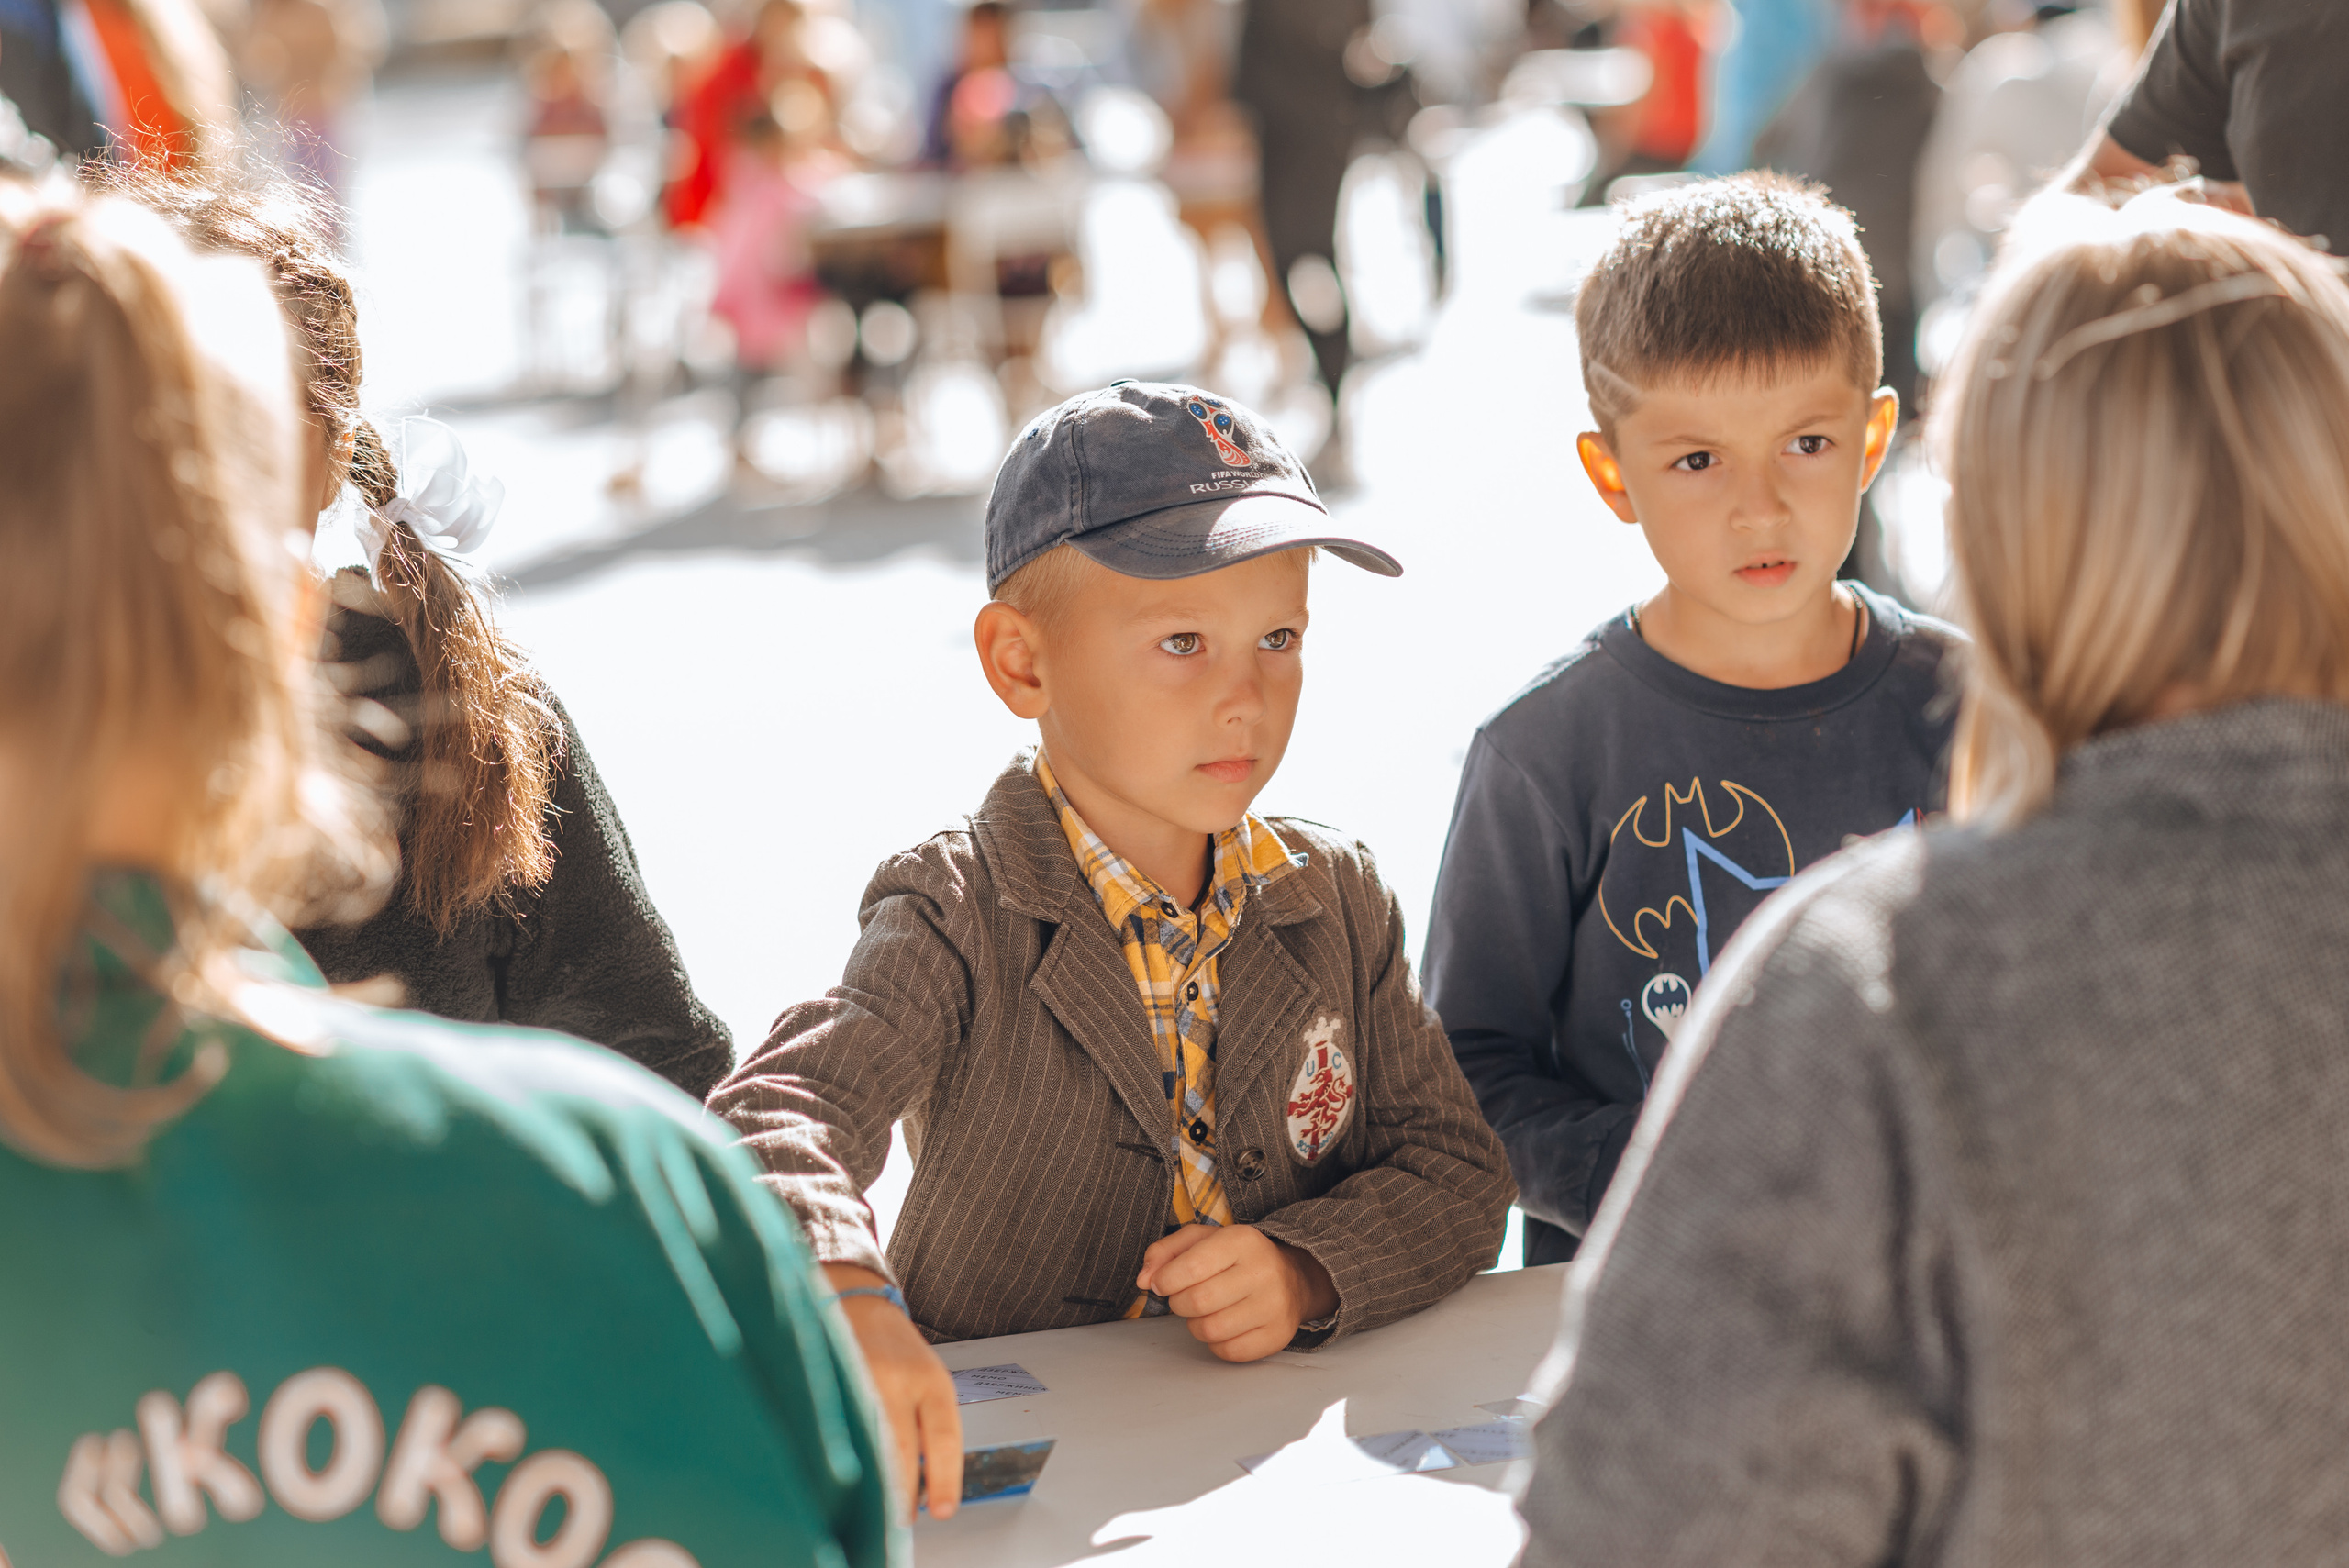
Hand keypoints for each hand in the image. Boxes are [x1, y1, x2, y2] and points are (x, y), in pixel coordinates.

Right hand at [823, 1263, 961, 1519]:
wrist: (856, 1302)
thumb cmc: (897, 1350)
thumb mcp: (927, 1379)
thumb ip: (929, 1423)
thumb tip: (927, 1483)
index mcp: (930, 1378)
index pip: (943, 1436)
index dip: (943, 1478)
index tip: (942, 1510)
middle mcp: (896, 1378)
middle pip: (901, 1448)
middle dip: (902, 1491)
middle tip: (901, 1520)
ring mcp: (858, 1380)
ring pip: (868, 1443)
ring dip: (873, 1480)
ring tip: (876, 1507)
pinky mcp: (829, 1383)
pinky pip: (838, 1431)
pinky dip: (845, 1457)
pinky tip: (847, 1473)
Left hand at [1134, 1224, 1338, 1361]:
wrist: (1292, 1278)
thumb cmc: (1236, 1258)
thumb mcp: (1202, 1240)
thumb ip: (1165, 1252)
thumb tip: (1145, 1280)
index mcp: (1243, 1240)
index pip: (1191, 1266)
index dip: (1165, 1280)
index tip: (1162, 1283)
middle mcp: (1263, 1272)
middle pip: (1198, 1301)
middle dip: (1178, 1303)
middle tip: (1183, 1298)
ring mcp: (1274, 1306)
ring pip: (1210, 1330)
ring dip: (1195, 1325)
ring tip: (1203, 1312)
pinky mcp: (1277, 1336)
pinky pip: (1228, 1351)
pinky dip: (1215, 1343)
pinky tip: (1222, 1326)